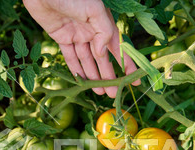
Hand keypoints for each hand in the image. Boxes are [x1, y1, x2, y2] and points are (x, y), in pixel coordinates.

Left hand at [23, 0, 140, 97]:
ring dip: (94, 76)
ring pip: (87, 60)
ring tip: (101, 92)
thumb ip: (103, 31)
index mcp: (103, 22)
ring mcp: (76, 34)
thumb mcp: (94, 10)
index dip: (126, 63)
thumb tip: (103, 53)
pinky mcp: (61, 37)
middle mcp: (91, 29)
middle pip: (102, 57)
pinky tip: (83, 81)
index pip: (117, 47)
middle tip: (114, 93)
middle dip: (109, 75)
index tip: (132, 79)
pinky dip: (76, 69)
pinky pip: (70, 56)